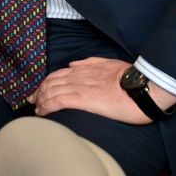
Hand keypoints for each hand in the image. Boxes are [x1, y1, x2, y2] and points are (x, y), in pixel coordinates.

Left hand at [29, 57, 175, 123]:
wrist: (142, 87)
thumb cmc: (130, 78)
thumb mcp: (109, 63)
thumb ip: (91, 63)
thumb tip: (74, 64)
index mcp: (84, 69)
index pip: (58, 75)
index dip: (46, 83)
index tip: (40, 91)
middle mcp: (78, 76)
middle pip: (50, 82)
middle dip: (39, 92)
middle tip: (32, 101)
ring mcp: (79, 87)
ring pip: (51, 91)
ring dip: (40, 100)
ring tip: (36, 109)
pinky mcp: (82, 99)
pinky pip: (57, 101)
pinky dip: (46, 106)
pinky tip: (41, 113)